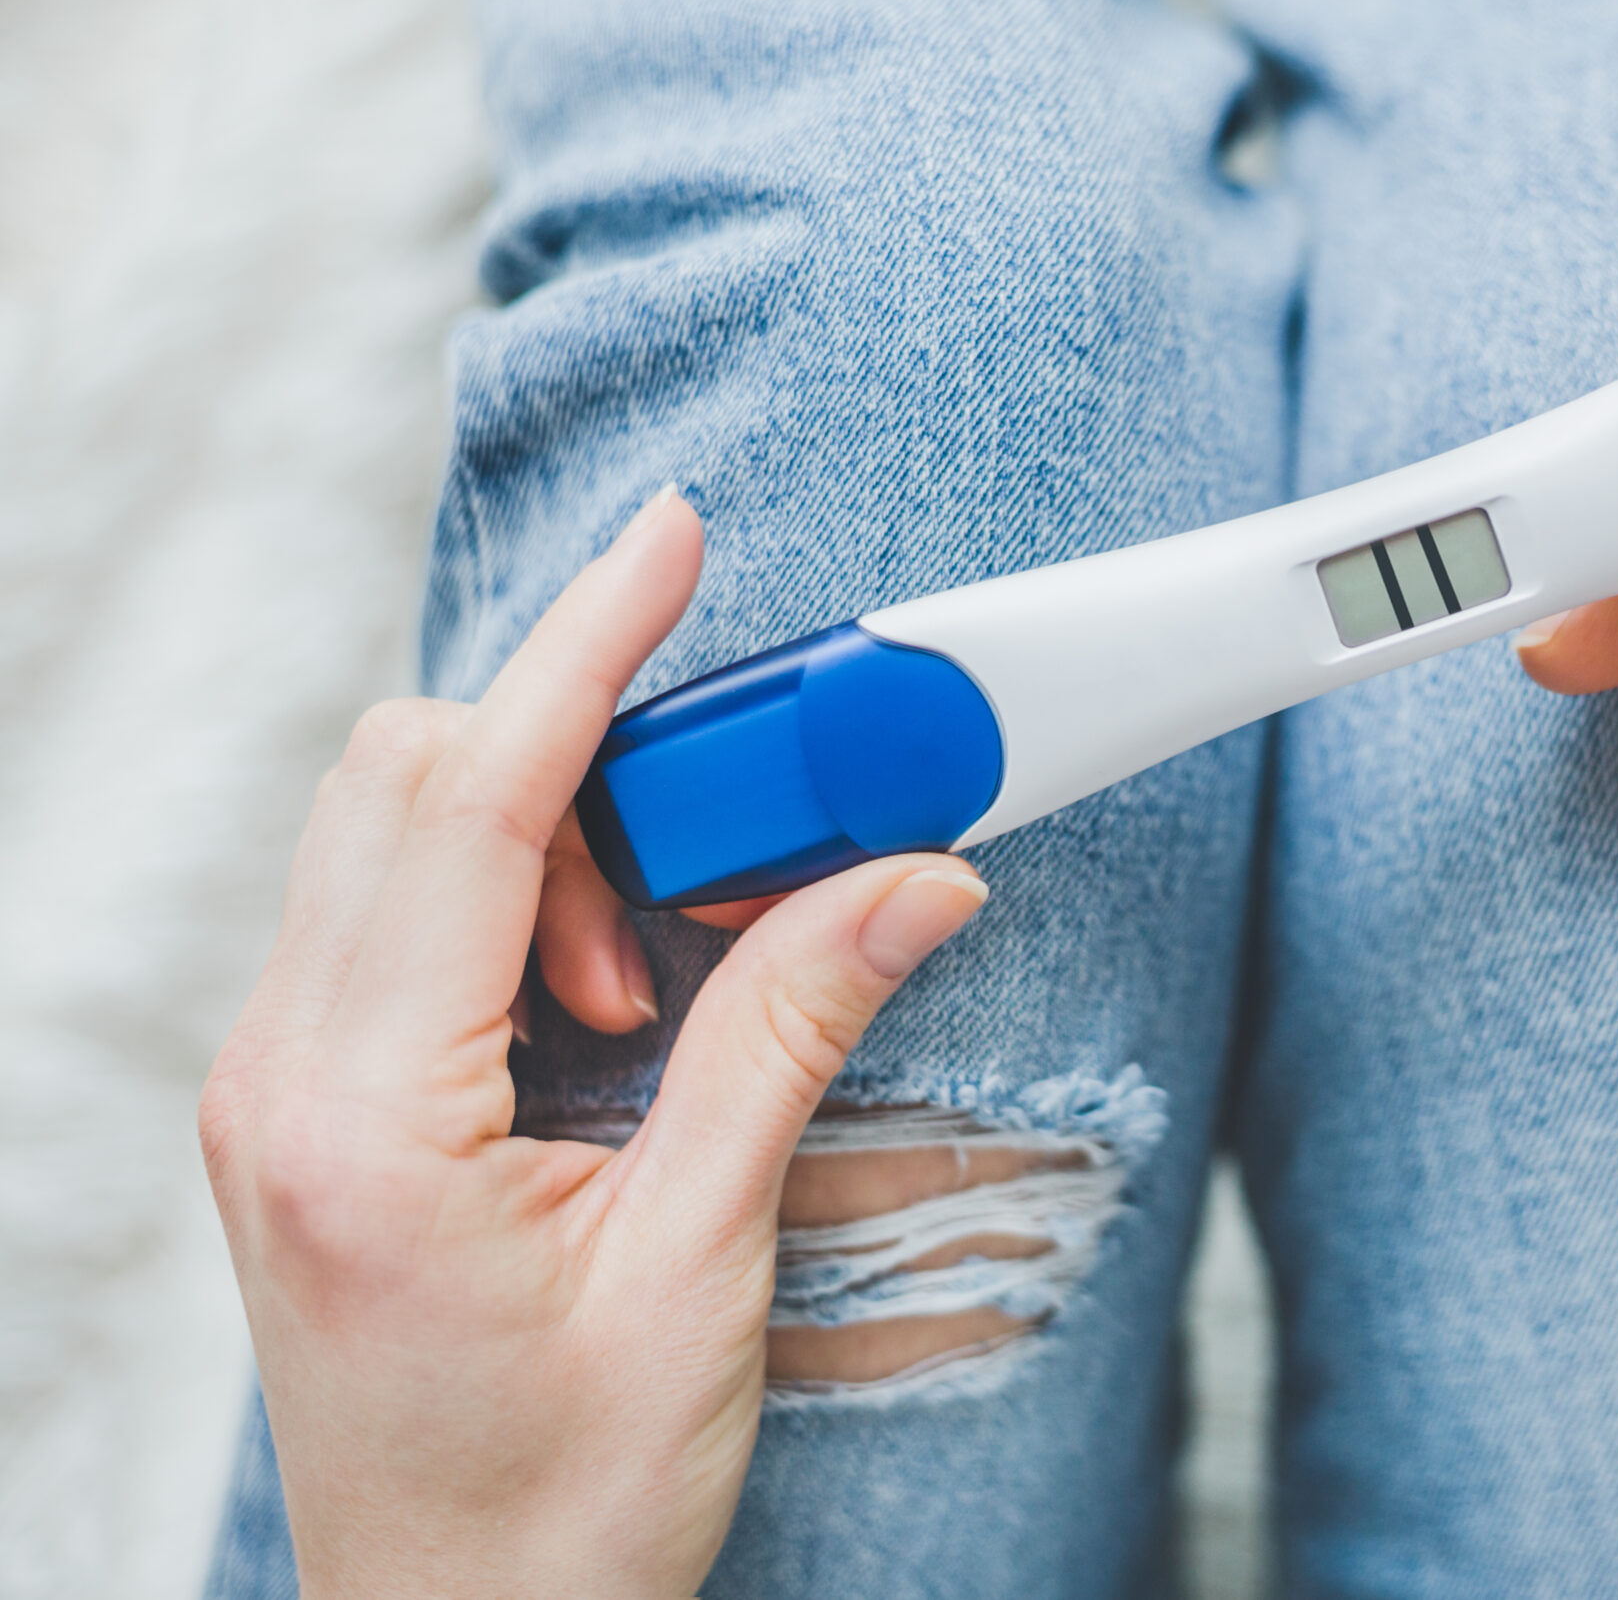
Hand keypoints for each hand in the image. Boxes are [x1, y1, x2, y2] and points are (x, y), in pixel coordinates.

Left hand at [198, 490, 989, 1599]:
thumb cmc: (563, 1504)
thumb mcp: (701, 1267)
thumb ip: (792, 1038)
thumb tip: (911, 874)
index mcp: (364, 1117)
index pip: (467, 803)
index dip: (582, 652)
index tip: (667, 543)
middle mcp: (283, 1078)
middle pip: (407, 779)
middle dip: (583, 751)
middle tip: (742, 827)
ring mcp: (277, 1089)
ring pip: (389, 831)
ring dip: (551, 832)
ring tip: (665, 973)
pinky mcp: (308, 1104)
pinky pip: (389, 913)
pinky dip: (513, 895)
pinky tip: (605, 1001)